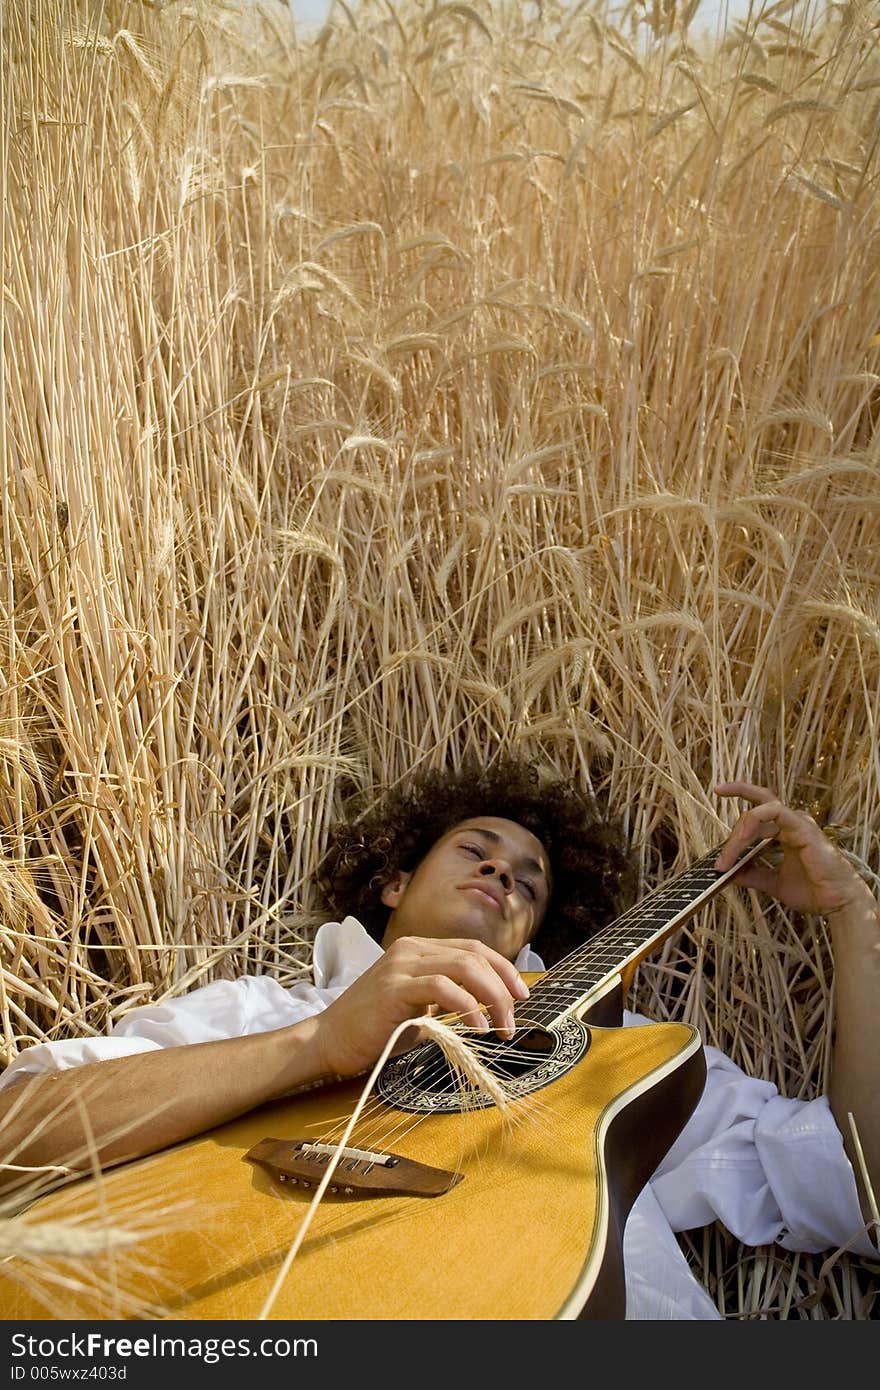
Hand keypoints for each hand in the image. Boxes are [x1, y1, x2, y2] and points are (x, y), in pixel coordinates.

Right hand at [311, 935, 529, 1078]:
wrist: (329, 1041)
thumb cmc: (374, 1029)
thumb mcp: (418, 1006)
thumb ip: (446, 997)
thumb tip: (488, 1005)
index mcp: (418, 948)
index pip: (473, 949)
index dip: (503, 969)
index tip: (521, 995)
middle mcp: (411, 948)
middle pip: (475, 956)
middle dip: (504, 987)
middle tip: (514, 1020)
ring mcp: (401, 965)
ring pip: (465, 967)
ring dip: (493, 999)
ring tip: (501, 1028)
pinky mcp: (394, 988)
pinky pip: (443, 989)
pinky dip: (468, 1008)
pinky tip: (478, 1028)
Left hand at [713, 782, 870, 916]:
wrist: (836, 903)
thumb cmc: (812, 891)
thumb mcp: (772, 882)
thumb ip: (752, 874)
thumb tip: (728, 872)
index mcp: (786, 831)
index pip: (759, 807)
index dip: (740, 793)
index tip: (718, 789)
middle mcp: (792, 823)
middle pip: (754, 810)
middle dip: (733, 834)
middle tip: (721, 860)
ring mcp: (798, 822)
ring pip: (758, 812)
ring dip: (739, 835)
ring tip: (728, 859)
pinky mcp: (802, 827)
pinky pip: (773, 811)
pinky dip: (753, 822)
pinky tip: (742, 841)